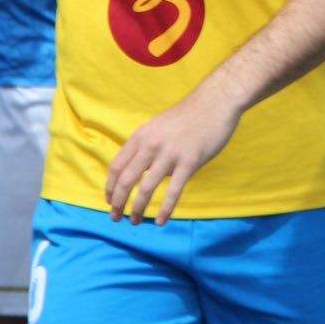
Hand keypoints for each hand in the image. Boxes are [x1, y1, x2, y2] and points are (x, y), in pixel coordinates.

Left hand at [105, 89, 242, 224]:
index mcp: (141, 136)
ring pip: (146, 189)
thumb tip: (140, 169)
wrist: (215, 102)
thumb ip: (147, 145)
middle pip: (126, 180)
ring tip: (135, 221)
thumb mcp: (158, 126)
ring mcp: (170, 154)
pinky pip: (173, 191)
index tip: (109, 201)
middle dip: (118, 203)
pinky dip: (165, 209)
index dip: (109, 187)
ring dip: (137, 209)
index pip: (116, 166)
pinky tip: (161, 221)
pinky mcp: (189, 162)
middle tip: (115, 218)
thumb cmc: (188, 115)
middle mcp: (151, 145)